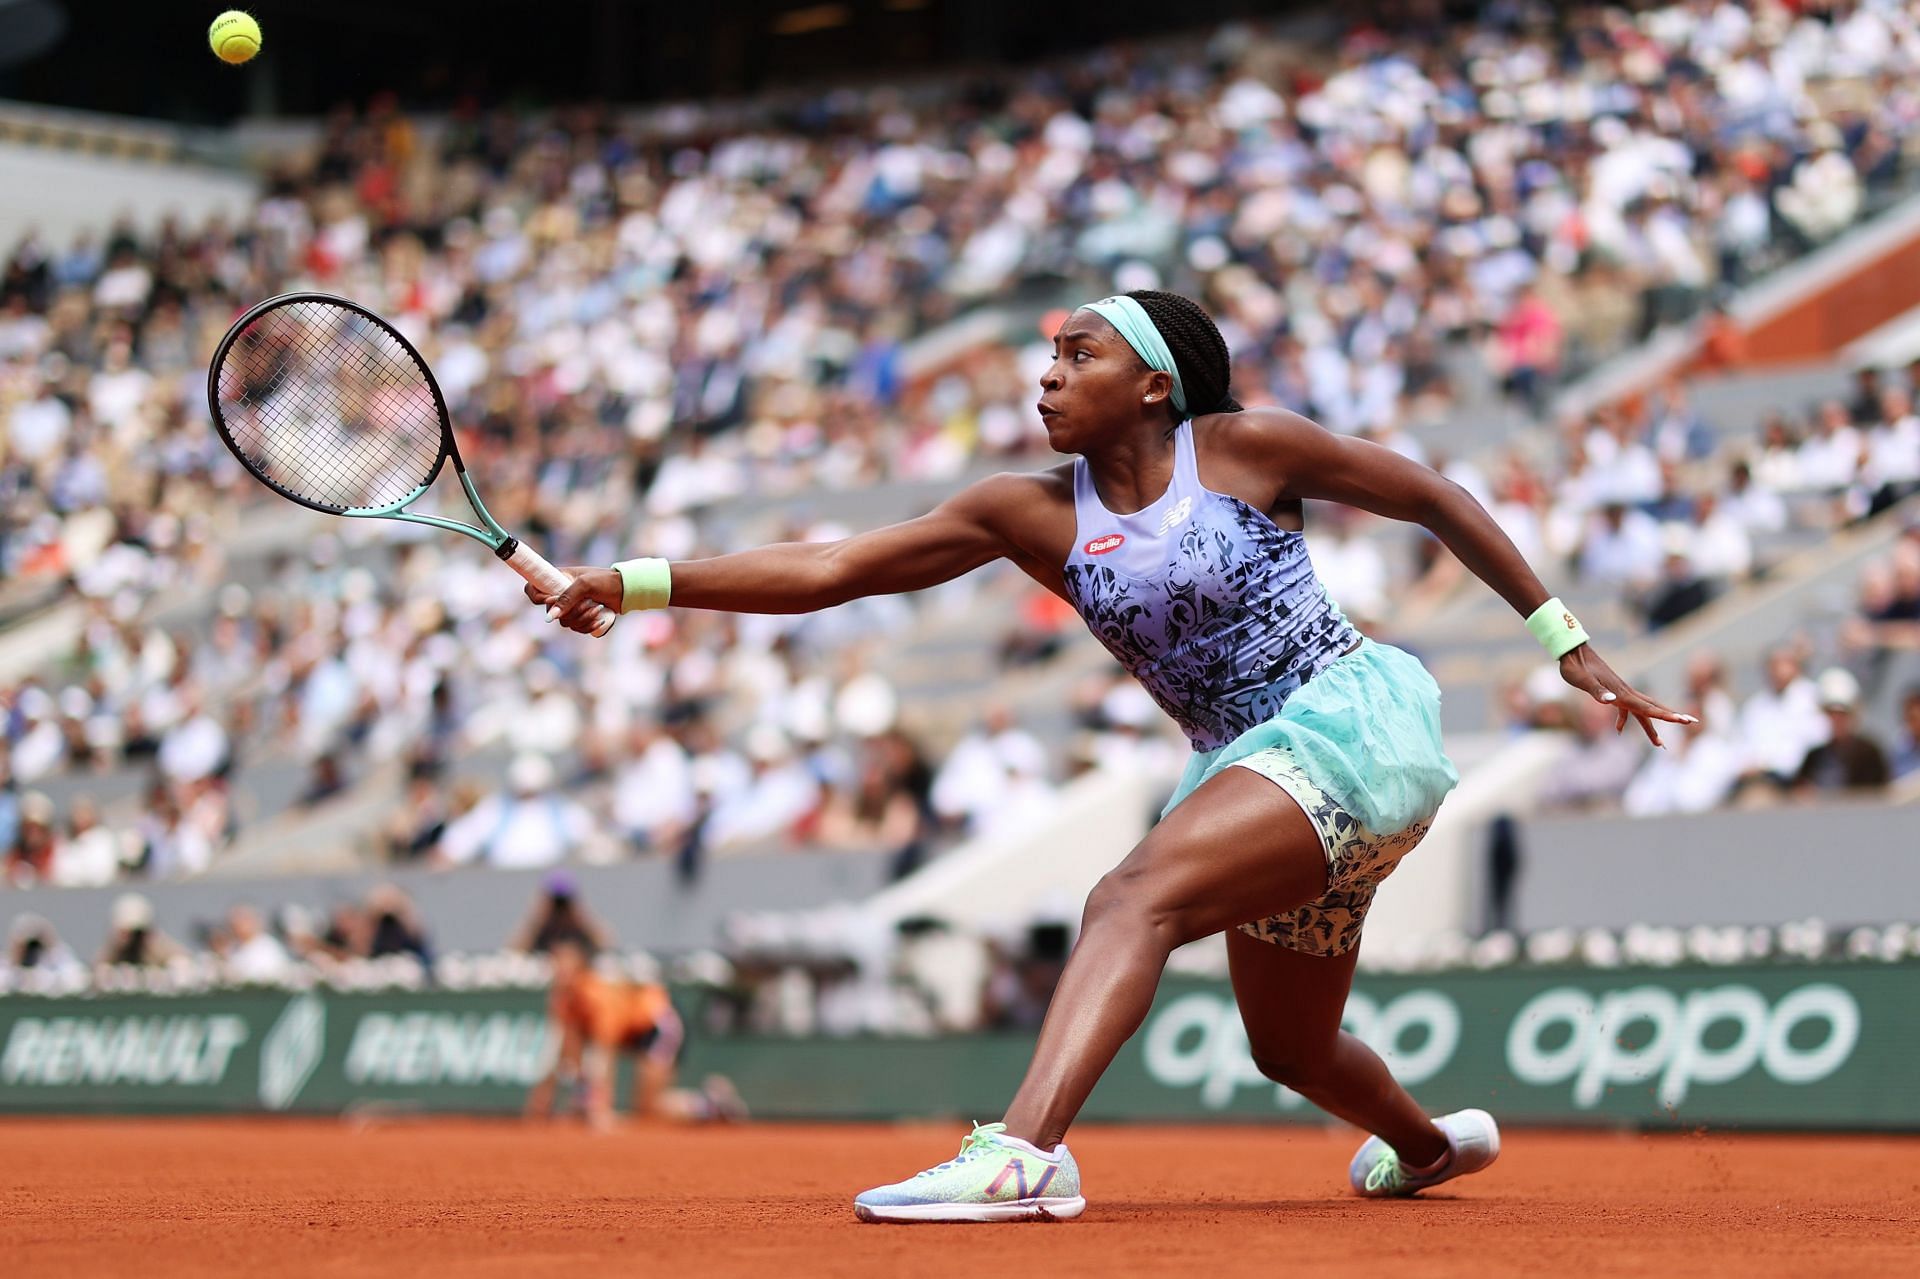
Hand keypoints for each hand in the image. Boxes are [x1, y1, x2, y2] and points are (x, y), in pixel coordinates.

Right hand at [525, 567, 622, 634]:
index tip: (552, 600)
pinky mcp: (582, 619)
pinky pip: (578, 629)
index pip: (532, 591)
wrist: (625, 589)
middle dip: (572, 611)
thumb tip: (551, 617)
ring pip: (567, 624)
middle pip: (553, 613)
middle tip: (588, 602)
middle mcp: (561, 596)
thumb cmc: (604, 581)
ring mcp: (571, 608)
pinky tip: (600, 619)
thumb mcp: (585, 584)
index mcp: (556, 581)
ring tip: (598, 607)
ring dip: (583, 619)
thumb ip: (567, 598)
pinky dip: (589, 626)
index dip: (537, 598)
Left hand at [1558, 644, 1695, 745]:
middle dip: (1671, 717)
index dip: (1666, 715)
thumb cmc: (1575, 666)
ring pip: (1641, 710)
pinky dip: (1625, 720)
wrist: (1572, 650)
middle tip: (1691, 723)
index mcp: (1621, 693)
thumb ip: (1597, 691)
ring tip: (1659, 744)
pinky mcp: (1612, 690)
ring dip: (1651, 726)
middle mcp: (1625, 691)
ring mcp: (1620, 691)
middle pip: (1652, 708)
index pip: (1648, 707)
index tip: (1683, 720)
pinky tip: (1618, 730)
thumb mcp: (1582, 680)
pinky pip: (1625, 708)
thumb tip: (1611, 701)